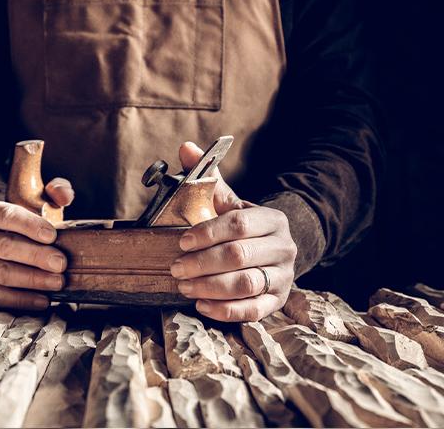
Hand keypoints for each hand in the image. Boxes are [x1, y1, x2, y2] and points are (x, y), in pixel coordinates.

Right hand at [0, 178, 73, 309]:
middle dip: (35, 256)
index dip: (29, 226)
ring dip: (32, 280)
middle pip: (4, 246)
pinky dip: (20, 300)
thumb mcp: (39, 200)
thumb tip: (64, 195)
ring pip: (0, 273)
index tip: (52, 236)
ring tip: (57, 281)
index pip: (5, 216)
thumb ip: (55, 191)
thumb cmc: (26, 221)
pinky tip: (43, 300)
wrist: (2, 238)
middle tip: (60, 263)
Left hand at [171, 142, 296, 321]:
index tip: (182, 241)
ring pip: (246, 285)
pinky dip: (226, 310)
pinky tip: (202, 306)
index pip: (239, 224)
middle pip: (240, 256)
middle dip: (203, 263)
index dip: (208, 233)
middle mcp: (283, 248)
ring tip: (184, 287)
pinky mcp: (278, 301)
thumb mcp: (229, 202)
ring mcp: (283, 276)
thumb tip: (186, 148)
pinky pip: (253, 311)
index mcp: (271, 220)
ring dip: (210, 287)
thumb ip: (208, 178)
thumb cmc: (244, 226)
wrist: (273, 250)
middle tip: (176, 267)